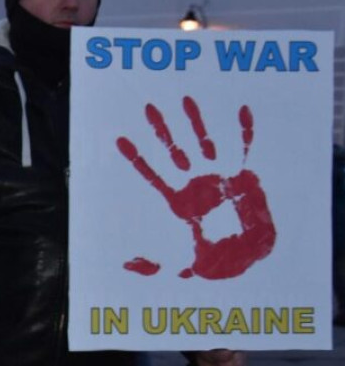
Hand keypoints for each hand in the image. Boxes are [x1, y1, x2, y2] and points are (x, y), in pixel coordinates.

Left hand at [116, 97, 275, 279]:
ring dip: (195, 121)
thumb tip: (125, 265)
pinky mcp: (241, 176)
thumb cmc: (213, 259)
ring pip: (203, 142)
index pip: (151, 173)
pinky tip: (242, 110)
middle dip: (162, 129)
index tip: (120, 138)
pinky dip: (244, 130)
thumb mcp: (177, 266)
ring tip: (185, 98)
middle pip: (174, 149)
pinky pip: (243, 149)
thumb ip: (151, 266)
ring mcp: (217, 176)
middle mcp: (195, 182)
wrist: (246, 258)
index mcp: (178, 199)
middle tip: (148, 106)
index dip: (136, 157)